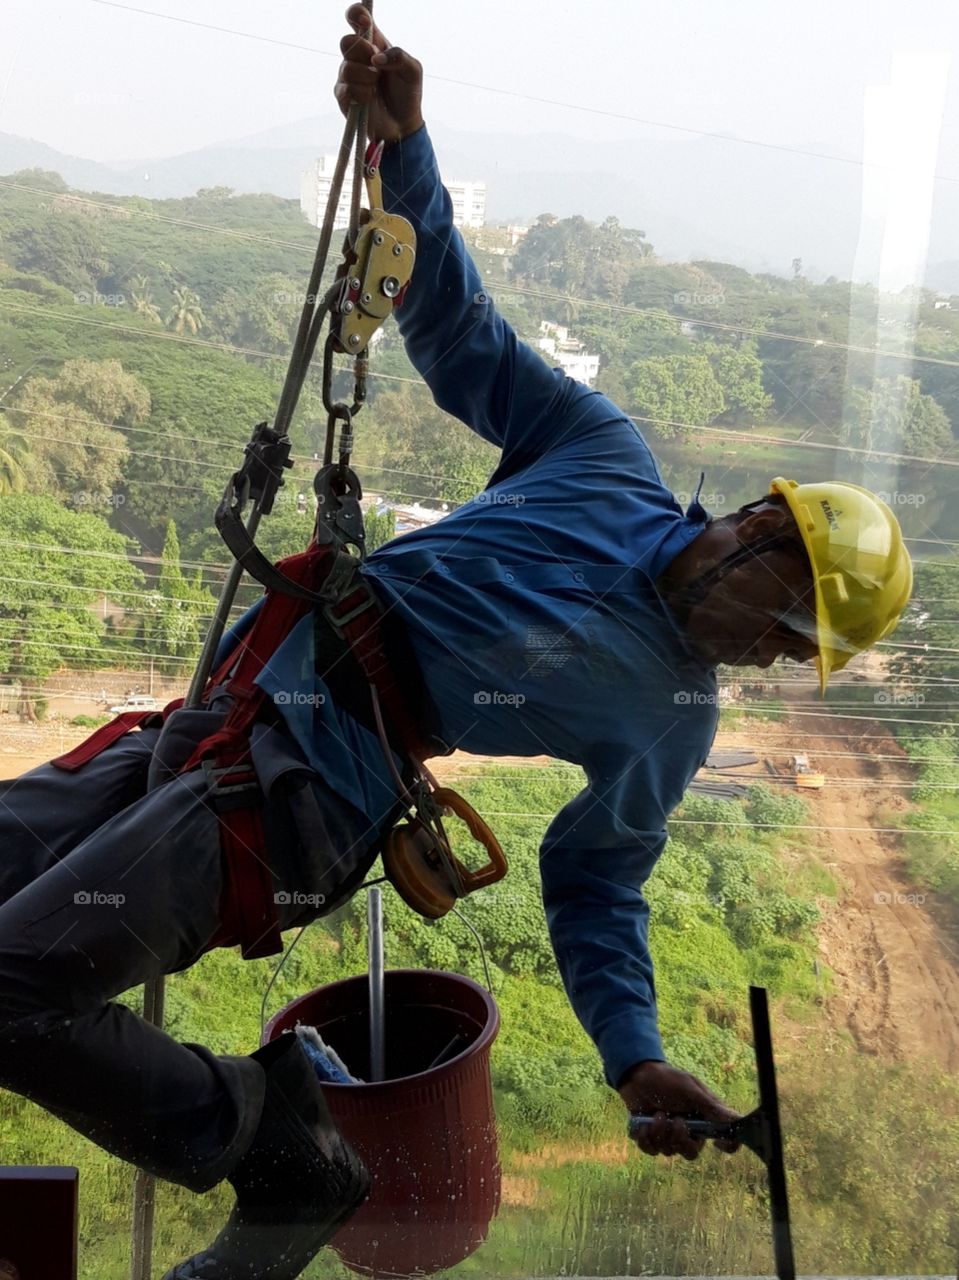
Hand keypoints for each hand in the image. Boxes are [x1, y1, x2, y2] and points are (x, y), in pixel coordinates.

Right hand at [335, 4, 423, 144]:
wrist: (403, 124)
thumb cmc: (407, 94)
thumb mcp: (413, 70)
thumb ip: (399, 56)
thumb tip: (376, 58)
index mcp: (374, 43)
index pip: (356, 17)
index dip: (357, 14)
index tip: (366, 23)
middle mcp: (357, 57)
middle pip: (346, 41)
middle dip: (364, 54)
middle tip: (377, 67)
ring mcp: (348, 76)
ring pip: (346, 67)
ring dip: (366, 78)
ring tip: (376, 88)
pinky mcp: (343, 95)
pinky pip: (345, 89)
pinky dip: (361, 94)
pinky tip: (369, 98)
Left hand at [618, 1059, 742, 1160]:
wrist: (637, 1075)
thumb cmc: (668, 1079)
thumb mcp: (691, 1090)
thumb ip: (711, 1107)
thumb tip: (737, 1120)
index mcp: (705, 1118)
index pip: (726, 1140)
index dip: (727, 1146)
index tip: (715, 1143)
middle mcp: (690, 1130)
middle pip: (692, 1153)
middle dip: (680, 1139)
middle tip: (675, 1121)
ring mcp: (670, 1135)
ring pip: (670, 1151)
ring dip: (660, 1133)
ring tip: (657, 1113)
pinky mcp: (652, 1138)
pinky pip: (651, 1151)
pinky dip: (646, 1138)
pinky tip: (644, 1125)